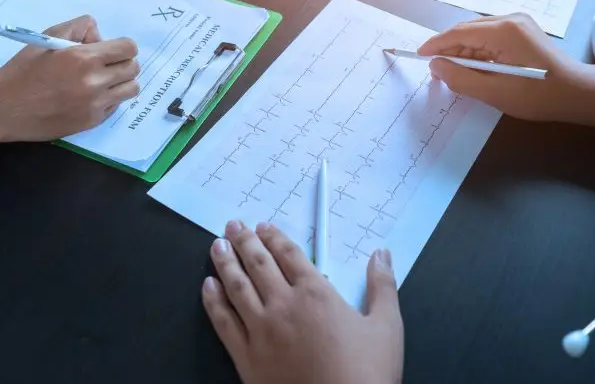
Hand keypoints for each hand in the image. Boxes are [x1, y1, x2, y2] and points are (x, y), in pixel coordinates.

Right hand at [0, 15, 139, 143]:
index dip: (120, 46)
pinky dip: (108, 99)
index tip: (108, 50)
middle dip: (121, 63)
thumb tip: (100, 36)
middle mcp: (94, 82)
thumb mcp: (47, 37)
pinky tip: (88, 97)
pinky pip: (115, 106)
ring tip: (102, 81)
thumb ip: (78, 28)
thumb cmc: (23, 70)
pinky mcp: (91, 122)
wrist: (3, 108)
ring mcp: (95, 105)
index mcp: (84, 58)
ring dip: (121, 82)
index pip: (128, 48)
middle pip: (133, 68)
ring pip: (131, 89)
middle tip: (103, 65)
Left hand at [203, 221, 402, 383]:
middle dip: (244, 241)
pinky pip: (224, 322)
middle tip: (233, 225)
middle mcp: (284, 305)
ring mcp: (261, 331)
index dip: (274, 237)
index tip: (263, 226)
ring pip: (236, 287)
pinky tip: (208, 287)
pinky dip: (213, 301)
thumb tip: (381, 253)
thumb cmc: (367, 373)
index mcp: (316, 294)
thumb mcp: (386, 326)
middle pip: (258, 264)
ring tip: (217, 246)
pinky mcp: (246, 357)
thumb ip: (383, 285)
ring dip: (225, 263)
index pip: (290, 255)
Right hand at [418, 14, 582, 121]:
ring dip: (464, 51)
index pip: (458, 33)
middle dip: (449, 49)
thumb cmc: (538, 96)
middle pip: (468, 30)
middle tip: (435, 71)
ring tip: (452, 72)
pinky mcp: (524, 31)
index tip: (419, 56)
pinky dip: (479, 51)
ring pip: (479, 34)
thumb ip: (460, 79)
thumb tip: (436, 66)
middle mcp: (510, 19)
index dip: (436, 45)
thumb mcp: (494, 93)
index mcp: (503, 30)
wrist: (578, 93)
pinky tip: (474, 68)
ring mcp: (519, 23)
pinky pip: (492, 37)